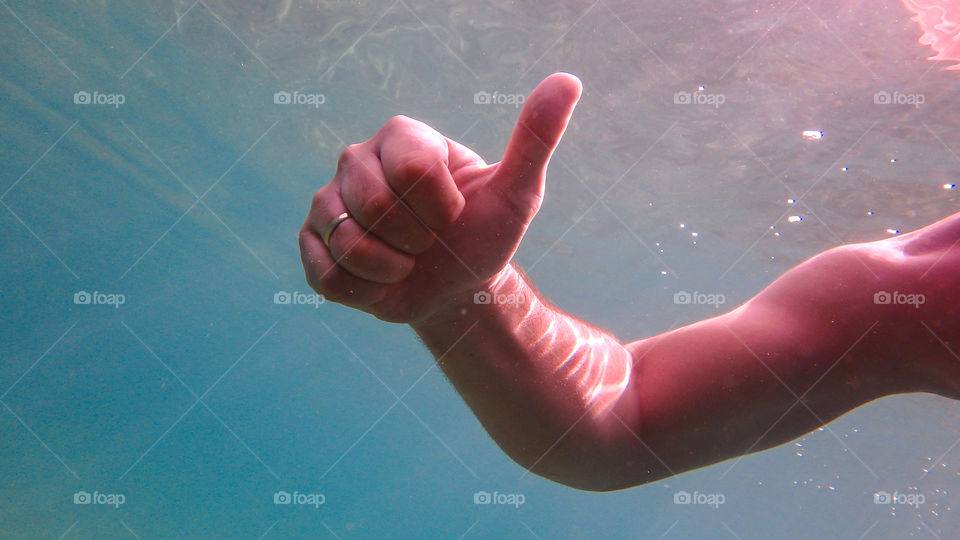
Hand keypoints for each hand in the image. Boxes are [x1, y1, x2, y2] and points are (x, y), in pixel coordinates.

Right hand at [299, 73, 582, 322]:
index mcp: (402, 137)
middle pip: (377, 205)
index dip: (441, 209)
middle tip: (430, 241)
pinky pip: (329, 275)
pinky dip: (365, 290)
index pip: (414, 170)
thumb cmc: (484, 234)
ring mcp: (327, 200)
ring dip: (393, 268)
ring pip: (350, 243)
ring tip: (406, 260)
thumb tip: (568, 81)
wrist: (454, 288)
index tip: (454, 215)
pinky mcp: (311, 243)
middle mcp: (357, 159)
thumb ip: (536, 137)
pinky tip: (380, 278)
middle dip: (418, 240)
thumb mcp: (517, 193)